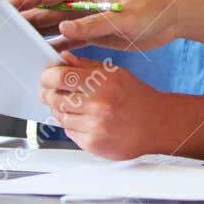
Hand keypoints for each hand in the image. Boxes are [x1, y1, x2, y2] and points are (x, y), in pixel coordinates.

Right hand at [10, 0, 178, 50]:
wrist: (175, 16)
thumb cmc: (153, 7)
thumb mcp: (123, 17)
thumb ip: (93, 24)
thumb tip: (64, 29)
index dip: (23, 0)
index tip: (4, 8)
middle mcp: (83, 3)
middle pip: (46, 11)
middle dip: (25, 21)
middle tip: (4, 35)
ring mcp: (89, 18)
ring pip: (56, 27)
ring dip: (40, 36)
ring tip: (18, 49)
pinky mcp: (98, 33)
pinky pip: (72, 41)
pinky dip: (59, 48)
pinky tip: (45, 58)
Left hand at [37, 53, 175, 159]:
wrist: (157, 125)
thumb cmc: (136, 98)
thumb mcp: (115, 74)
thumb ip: (87, 66)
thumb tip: (63, 59)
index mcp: (104, 82)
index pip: (61, 77)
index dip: (47, 77)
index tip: (46, 78)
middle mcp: (100, 104)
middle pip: (55, 98)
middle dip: (50, 95)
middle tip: (53, 93)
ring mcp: (96, 126)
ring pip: (60, 117)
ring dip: (62, 112)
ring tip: (75, 108)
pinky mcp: (94, 144)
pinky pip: (69, 133)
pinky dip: (72, 127)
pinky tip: (86, 121)